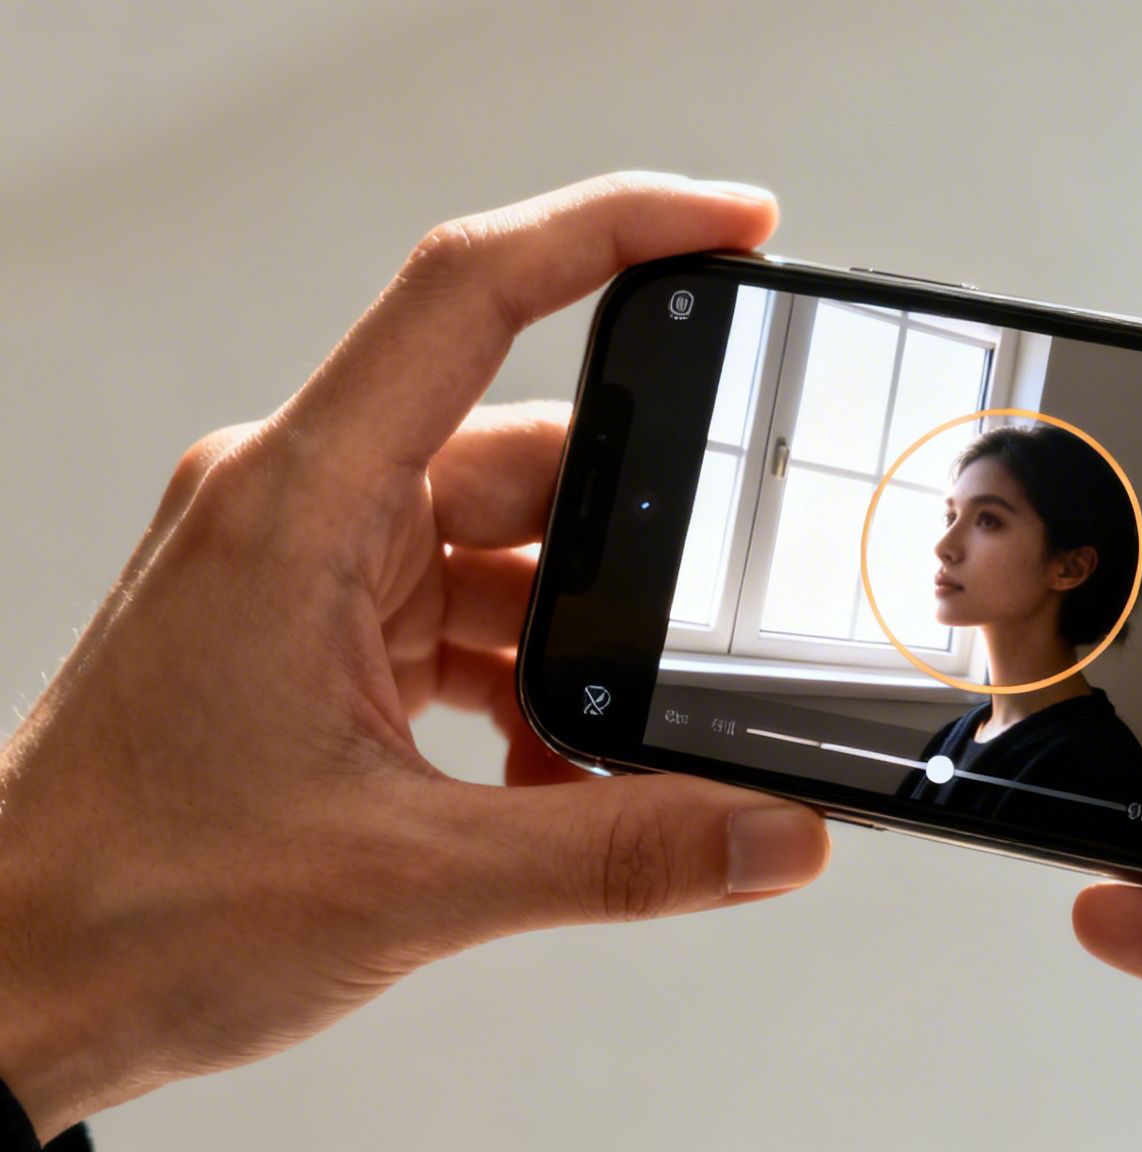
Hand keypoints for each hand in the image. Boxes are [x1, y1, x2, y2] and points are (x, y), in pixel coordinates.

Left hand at [0, 174, 830, 1140]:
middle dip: (632, 545)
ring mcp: (308, 568)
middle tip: (704, 624)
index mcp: (296, 504)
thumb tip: (770, 832)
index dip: (614, 228)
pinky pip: (468, 615)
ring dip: (575, 642)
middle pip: (526, 452)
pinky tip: (550, 776)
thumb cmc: (121, 909)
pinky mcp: (318, 630)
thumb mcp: (404, 883)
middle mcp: (301, 508)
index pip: (471, 294)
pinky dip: (529, 685)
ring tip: (610, 746)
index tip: (734, 224)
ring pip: (506, 547)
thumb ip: (616, 854)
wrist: (4, 987)